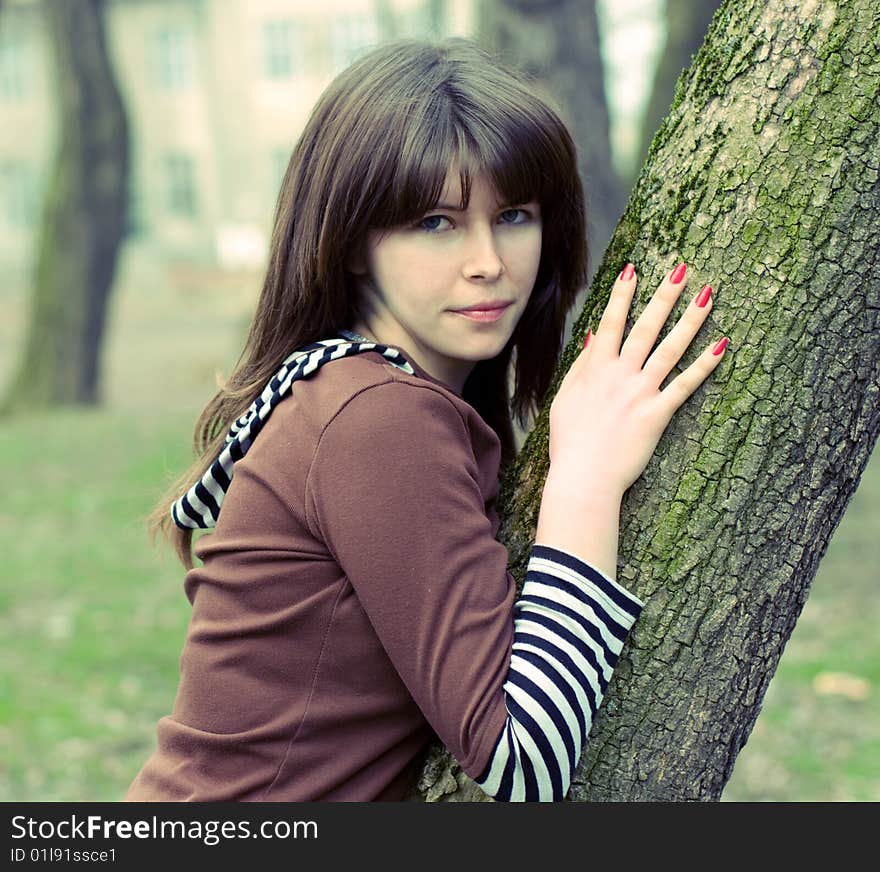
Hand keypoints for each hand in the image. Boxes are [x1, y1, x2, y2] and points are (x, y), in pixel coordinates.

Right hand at [547, 262, 728, 495]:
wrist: (583, 476)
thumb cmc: (570, 441)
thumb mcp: (565, 398)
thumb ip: (581, 365)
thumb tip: (594, 336)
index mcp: (595, 369)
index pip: (612, 322)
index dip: (622, 295)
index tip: (633, 269)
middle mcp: (620, 374)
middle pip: (646, 327)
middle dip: (664, 295)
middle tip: (682, 270)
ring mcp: (641, 393)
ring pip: (670, 349)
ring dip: (691, 320)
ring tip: (708, 296)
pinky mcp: (657, 414)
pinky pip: (685, 385)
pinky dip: (704, 365)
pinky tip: (722, 345)